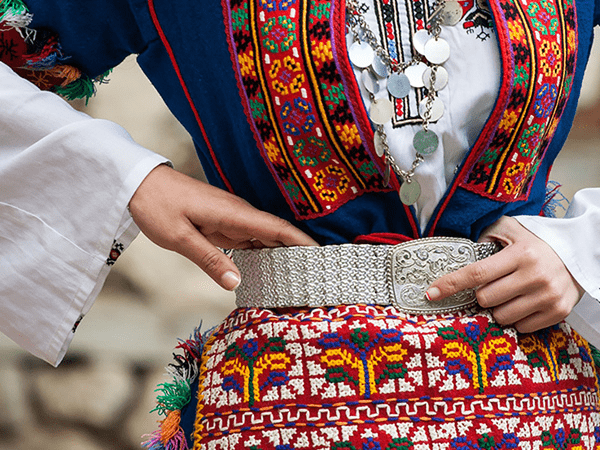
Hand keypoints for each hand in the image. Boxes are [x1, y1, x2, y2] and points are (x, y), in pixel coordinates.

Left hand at [129, 164, 318, 289]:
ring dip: (282, 254)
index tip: (323, 255)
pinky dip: (263, 253)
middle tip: (316, 275)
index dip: (302, 241)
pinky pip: (250, 239)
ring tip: (299, 276)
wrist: (140, 184)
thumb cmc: (157, 206)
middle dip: (299, 252)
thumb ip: (209, 259)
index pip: (277, 227)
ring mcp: (232, 218)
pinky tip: (269, 269)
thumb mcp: (179, 237)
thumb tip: (237, 283)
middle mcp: (238, 214)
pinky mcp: (224, 223)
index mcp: (233, 214)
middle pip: (277, 233)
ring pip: (265, 237)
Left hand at [426, 216, 583, 332]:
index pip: (476, 273)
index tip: (430, 293)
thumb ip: (483, 237)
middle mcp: (535, 276)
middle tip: (494, 284)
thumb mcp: (511, 230)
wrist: (580, 255)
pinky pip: (520, 327)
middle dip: (482, 294)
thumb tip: (455, 252)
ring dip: (498, 307)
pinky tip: (524, 302)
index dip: (450, 284)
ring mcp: (547, 297)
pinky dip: (516, 318)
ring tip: (511, 292)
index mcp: (520, 254)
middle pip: (485, 299)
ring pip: (500, 316)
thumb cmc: (537, 243)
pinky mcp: (557, 312)